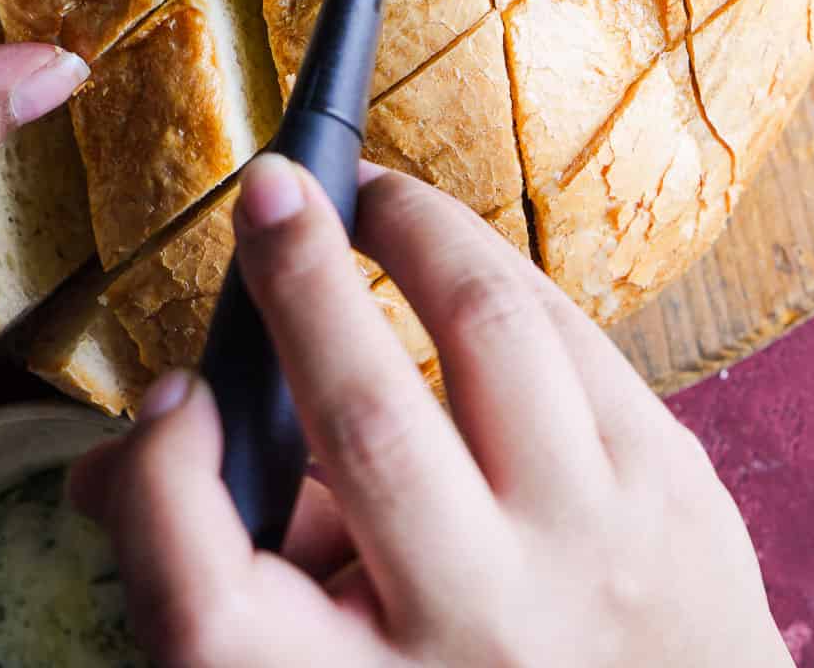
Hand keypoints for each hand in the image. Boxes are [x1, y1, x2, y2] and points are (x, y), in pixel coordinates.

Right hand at [72, 159, 790, 667]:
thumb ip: (233, 561)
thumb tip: (138, 436)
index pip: (212, 602)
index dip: (165, 483)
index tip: (173, 394)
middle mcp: (483, 634)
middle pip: (366, 424)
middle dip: (302, 279)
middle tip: (269, 189)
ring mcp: (593, 550)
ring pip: (491, 329)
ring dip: (419, 231)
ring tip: (374, 202)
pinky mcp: (674, 484)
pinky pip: (568, 331)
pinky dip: (496, 272)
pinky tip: (459, 260)